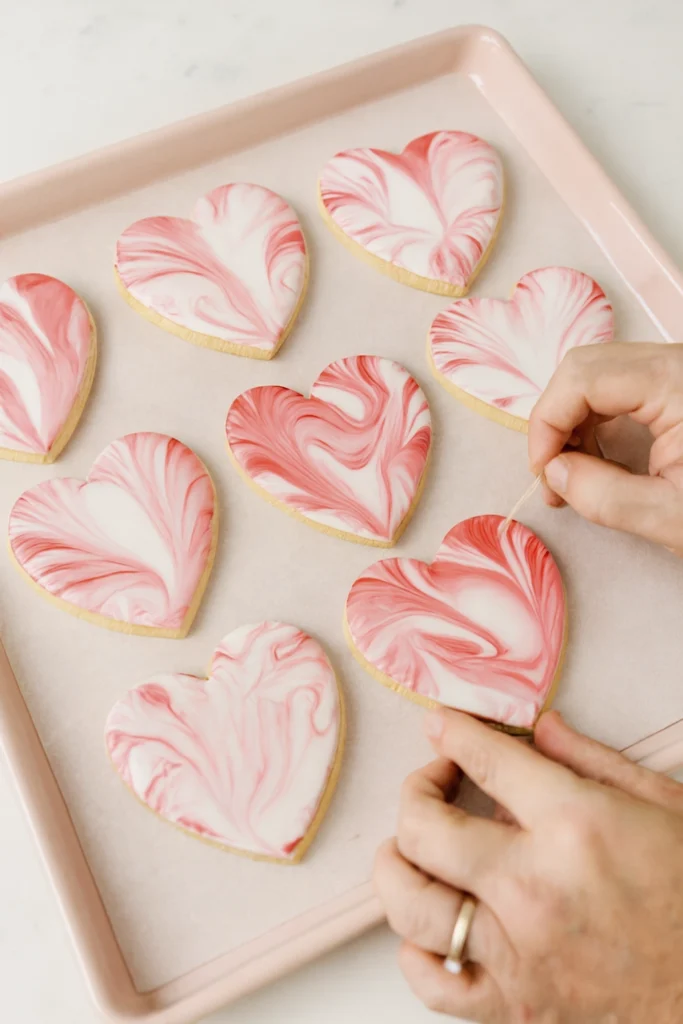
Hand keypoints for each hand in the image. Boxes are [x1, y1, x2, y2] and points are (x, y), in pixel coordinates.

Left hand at [373, 709, 682, 1022]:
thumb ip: (590, 759)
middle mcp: (533, 888)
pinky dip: (416, 948)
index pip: (483, 759)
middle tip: (436, 781)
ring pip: (408, 903)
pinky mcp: (516, 1006)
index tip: (441, 724)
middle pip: (424, 828)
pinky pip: (431, 981)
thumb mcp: (662, 804)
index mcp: (574, 825)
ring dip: (399, 864)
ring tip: (418, 846)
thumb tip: (539, 726)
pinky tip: (438, 921)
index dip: (451, 731)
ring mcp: (518, 953)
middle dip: (417, 790)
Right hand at [528, 342, 682, 552]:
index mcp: (678, 383)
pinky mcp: (681, 387)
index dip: (548, 423)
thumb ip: (602, 495)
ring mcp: (680, 371)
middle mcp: (679, 362)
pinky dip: (600, 422)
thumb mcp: (672, 516)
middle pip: (586, 368)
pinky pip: (623, 388)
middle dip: (557, 421)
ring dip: (575, 423)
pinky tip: (600, 462)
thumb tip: (555, 472)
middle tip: (553, 477)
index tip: (543, 473)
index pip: (582, 378)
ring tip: (574, 477)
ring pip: (601, 376)